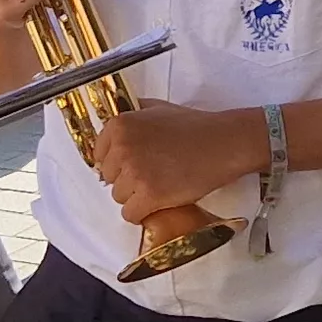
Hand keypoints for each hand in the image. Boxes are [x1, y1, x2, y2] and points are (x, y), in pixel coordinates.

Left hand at [88, 102, 264, 223]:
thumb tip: (116, 122)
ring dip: (136, 196)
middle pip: (108, 178)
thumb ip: (133, 114)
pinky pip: (130, 214)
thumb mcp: (157, 107)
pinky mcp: (149, 195)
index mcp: (120, 126)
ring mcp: (135, 172)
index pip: (99, 156)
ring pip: (119, 198)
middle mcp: (122, 148)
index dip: (117, 163)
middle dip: (127, 179)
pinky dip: (143, 213)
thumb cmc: (194, 126)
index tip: (132, 165)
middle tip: (152, 174)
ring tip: (159, 186)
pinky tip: (159, 202)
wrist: (222, 143)